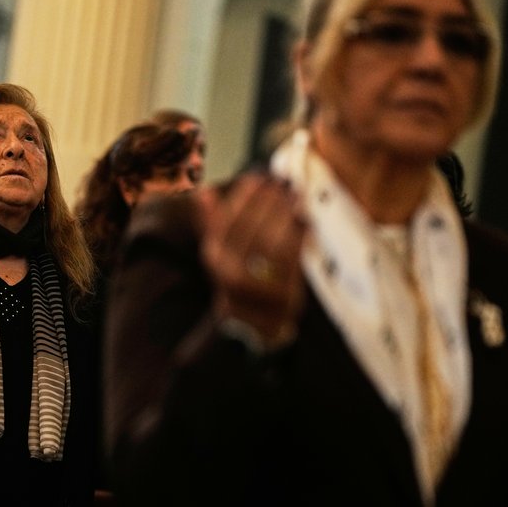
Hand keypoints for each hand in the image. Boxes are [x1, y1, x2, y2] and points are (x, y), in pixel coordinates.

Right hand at [200, 172, 307, 349]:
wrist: (259, 328)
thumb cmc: (247, 281)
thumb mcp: (229, 253)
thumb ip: (215, 224)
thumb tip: (202, 194)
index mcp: (214, 258)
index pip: (226, 220)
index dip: (243, 198)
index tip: (259, 178)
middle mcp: (226, 276)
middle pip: (249, 232)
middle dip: (268, 205)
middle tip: (284, 185)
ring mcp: (254, 291)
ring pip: (270, 247)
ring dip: (285, 219)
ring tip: (296, 200)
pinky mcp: (277, 299)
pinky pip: (289, 264)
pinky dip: (299, 240)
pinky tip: (305, 224)